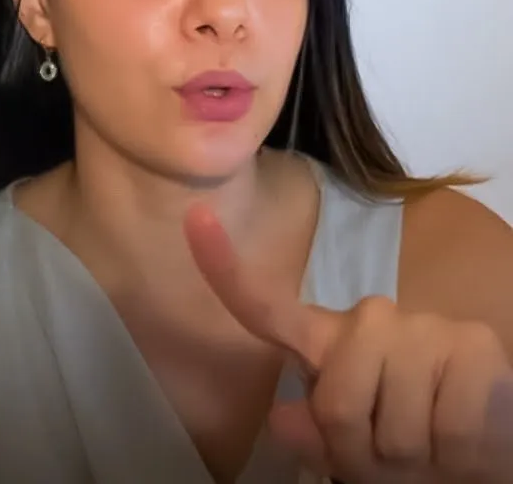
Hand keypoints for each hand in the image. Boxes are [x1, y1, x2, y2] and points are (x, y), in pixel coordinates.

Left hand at [183, 203, 512, 483]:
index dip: (224, 267)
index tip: (195, 218)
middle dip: (359, 449)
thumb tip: (283, 418)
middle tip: (390, 454)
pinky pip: (444, 430)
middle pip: (333, 403)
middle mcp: (371, 320)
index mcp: (329, 340)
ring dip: (409, 459)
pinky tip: (462, 441)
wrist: (492, 443)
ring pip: (388, 426)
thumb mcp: (354, 449)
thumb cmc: (413, 443)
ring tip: (429, 446)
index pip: (266, 307)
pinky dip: (453, 456)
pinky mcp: (472, 346)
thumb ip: (314, 435)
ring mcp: (422, 327)